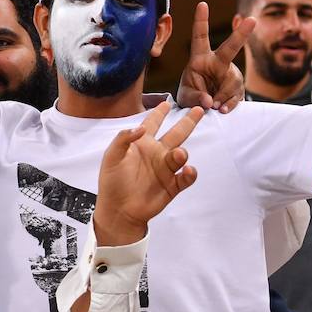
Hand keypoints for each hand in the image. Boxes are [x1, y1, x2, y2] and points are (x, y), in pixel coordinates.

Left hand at [92, 102, 201, 245]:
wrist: (118, 210)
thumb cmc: (112, 182)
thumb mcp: (111, 157)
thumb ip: (123, 139)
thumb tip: (139, 127)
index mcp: (141, 145)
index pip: (152, 123)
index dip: (159, 113)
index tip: (167, 102)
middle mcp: (156, 154)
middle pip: (176, 134)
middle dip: (188, 122)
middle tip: (199, 110)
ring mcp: (165, 170)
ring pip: (180, 155)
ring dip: (182, 154)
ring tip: (179, 154)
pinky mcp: (172, 186)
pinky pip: (185, 177)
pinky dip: (189, 174)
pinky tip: (187, 170)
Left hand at [177, 1, 252, 112]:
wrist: (202, 110)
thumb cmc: (190, 97)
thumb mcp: (186, 98)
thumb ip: (195, 98)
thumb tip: (209, 101)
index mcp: (199, 59)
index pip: (200, 38)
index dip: (201, 21)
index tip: (202, 4)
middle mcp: (217, 63)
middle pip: (230, 48)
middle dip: (240, 35)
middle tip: (252, 20)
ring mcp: (229, 74)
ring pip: (233, 81)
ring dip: (224, 96)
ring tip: (214, 106)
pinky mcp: (237, 87)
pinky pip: (237, 95)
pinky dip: (230, 104)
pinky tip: (222, 109)